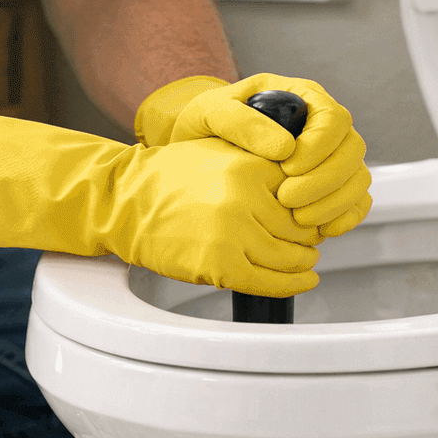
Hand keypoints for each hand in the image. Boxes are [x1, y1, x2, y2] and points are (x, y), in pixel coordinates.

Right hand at [0, 112, 320, 296]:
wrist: (126, 200)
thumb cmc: (170, 177)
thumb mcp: (225, 152)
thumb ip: (267, 167)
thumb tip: (309, 193)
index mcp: (252, 167)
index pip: (305, 197)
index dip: (311, 211)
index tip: (308, 219)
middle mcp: (246, 198)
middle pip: (302, 230)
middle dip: (306, 240)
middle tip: (306, 244)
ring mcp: (234, 234)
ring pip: (290, 258)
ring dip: (300, 264)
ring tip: (301, 262)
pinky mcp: (221, 266)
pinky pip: (270, 282)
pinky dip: (291, 285)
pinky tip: (300, 281)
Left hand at [135, 73, 371, 237]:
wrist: (197, 156)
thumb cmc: (206, 127)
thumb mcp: (209, 113)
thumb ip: (241, 121)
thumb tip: (285, 147)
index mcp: (302, 98)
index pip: (332, 118)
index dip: (319, 146)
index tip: (288, 168)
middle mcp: (323, 127)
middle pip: (352, 149)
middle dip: (325, 180)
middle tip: (287, 200)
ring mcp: (331, 158)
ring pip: (358, 177)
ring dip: (335, 202)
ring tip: (298, 219)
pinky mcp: (332, 188)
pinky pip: (356, 201)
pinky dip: (346, 217)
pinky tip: (320, 230)